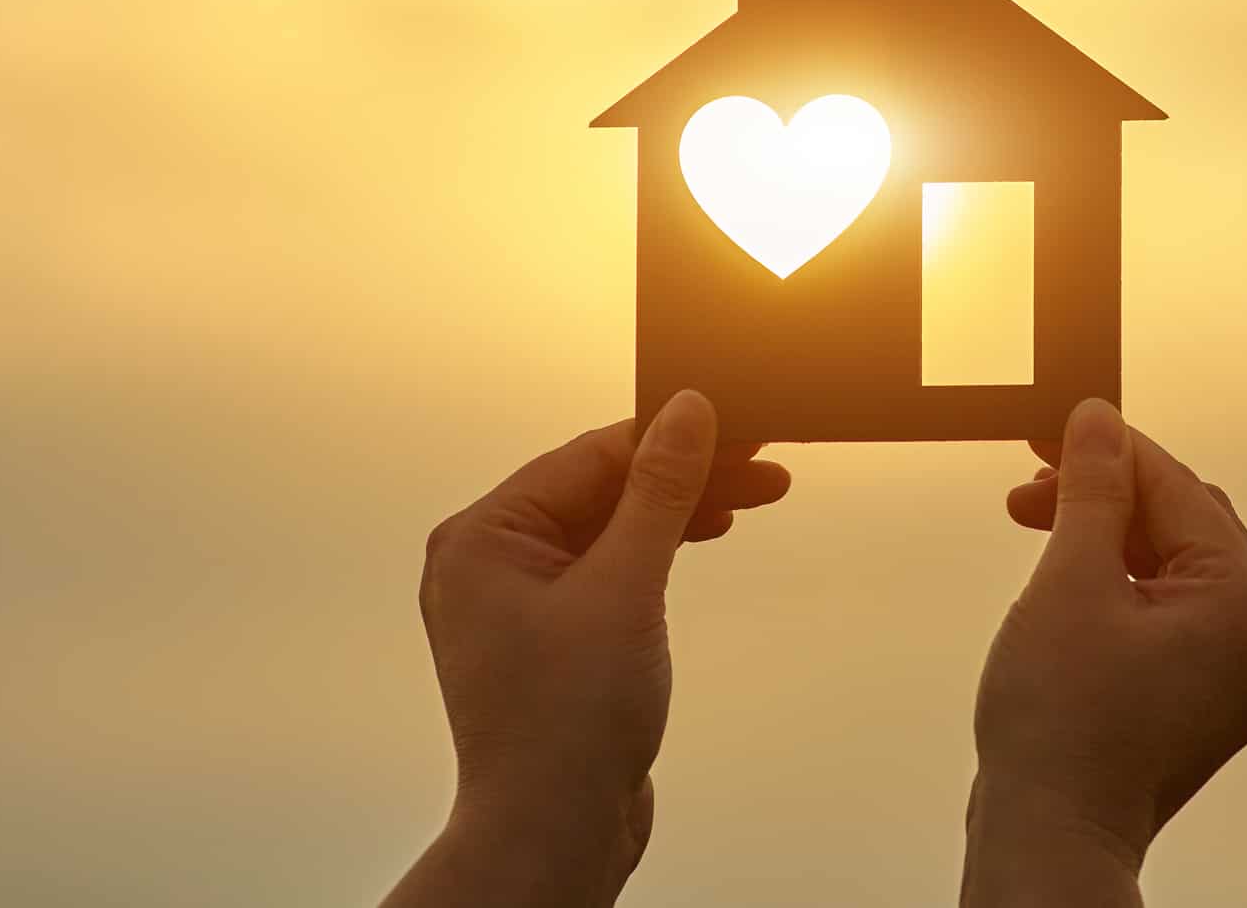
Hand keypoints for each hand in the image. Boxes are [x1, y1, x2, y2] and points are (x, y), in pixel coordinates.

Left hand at [383, 391, 790, 907]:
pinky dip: (658, 550)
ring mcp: (519, 600)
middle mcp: (490, 561)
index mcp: (483, 537)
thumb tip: (687, 411)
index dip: (670, 436)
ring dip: (680, 510)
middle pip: (602, 488)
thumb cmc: (565, 726)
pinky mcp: (553, 635)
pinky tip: (704, 535)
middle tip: (764, 465)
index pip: (590, 456)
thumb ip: (659, 492)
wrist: (553, 836)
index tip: (739, 422)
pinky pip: (609, 566)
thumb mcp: (625, 587)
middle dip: (685, 475)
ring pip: (611, 526)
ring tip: (752, 498)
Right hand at [963, 399, 1246, 905]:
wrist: (1051, 835)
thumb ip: (1090, 489)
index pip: (1176, 488)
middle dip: (1105, 498)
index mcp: (1246, 603)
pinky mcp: (1209, 697)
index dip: (1106, 451)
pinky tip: (1072, 580)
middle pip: (1184, 523)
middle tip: (1032, 488)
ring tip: (1039, 532)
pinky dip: (1124, 585)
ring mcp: (1241, 674)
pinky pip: (1174, 612)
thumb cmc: (1061, 727)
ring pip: (1175, 566)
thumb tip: (1097, 421)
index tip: (1050, 431)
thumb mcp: (1070, 580)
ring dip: (1109, 539)